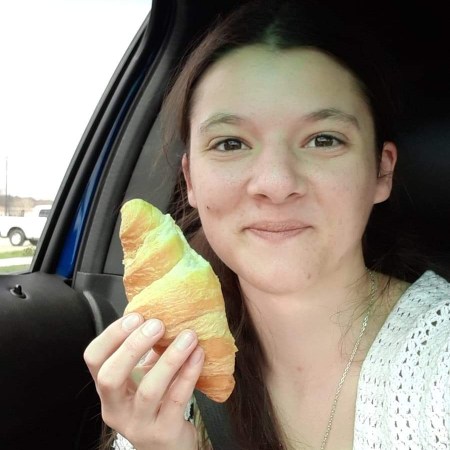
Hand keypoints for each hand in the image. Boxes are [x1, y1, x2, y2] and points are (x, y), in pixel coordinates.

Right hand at [84, 313, 204, 449]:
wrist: (168, 446)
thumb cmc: (156, 403)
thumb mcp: (142, 377)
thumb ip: (145, 351)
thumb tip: (158, 311)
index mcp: (108, 389)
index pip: (94, 359)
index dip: (112, 335)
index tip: (137, 316)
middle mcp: (116, 408)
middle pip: (110, 377)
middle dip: (132, 346)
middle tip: (157, 324)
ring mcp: (138, 424)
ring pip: (148, 390)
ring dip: (170, 358)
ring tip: (188, 336)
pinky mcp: (163, 432)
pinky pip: (176, 399)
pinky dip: (188, 374)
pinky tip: (198, 355)